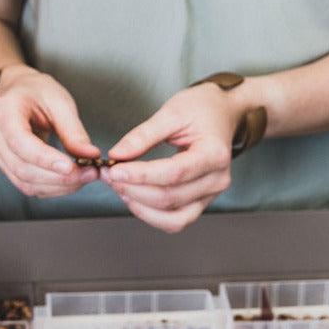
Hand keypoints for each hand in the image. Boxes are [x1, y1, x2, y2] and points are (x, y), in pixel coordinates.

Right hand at [0, 65, 99, 197]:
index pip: (20, 141)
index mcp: (4, 110)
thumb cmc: (37, 91)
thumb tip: (89, 155)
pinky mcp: (4, 165)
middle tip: (90, 172)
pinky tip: (70, 180)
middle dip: (59, 176)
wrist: (18, 92)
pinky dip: (51, 187)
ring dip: (58, 185)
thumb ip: (73, 129)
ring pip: (25, 181)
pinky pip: (26, 185)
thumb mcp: (59, 100)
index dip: (45, 158)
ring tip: (84, 176)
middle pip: (23, 167)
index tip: (72, 167)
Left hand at [101, 83, 239, 232]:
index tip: (114, 169)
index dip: (141, 175)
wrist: (221, 113)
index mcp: (214, 154)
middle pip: (171, 197)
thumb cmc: (200, 109)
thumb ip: (143, 135)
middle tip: (108, 174)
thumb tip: (117, 155)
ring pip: (173, 217)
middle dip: (133, 189)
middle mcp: (217, 180)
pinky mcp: (201, 201)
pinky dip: (152, 215)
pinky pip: (177, 220)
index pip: (174, 173)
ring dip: (140, 206)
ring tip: (118, 186)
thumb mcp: (171, 112)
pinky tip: (133, 198)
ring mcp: (211, 194)